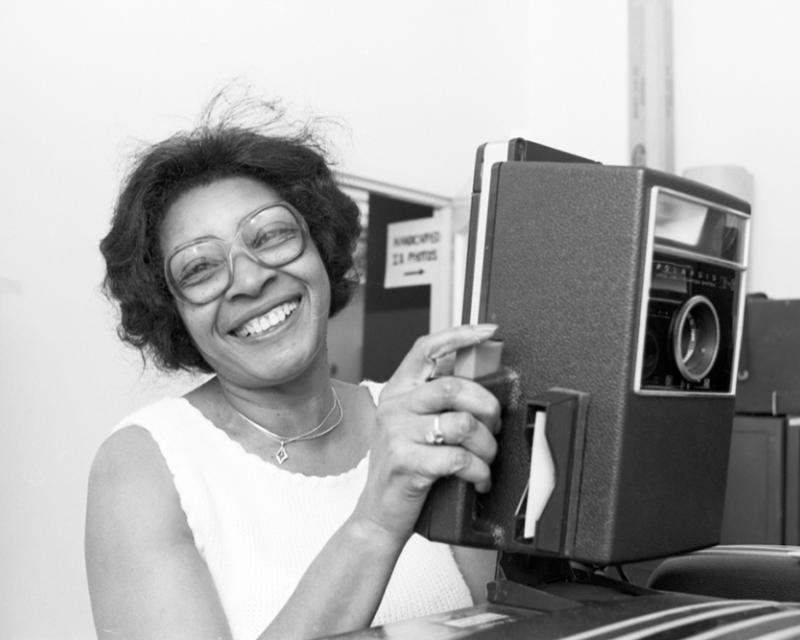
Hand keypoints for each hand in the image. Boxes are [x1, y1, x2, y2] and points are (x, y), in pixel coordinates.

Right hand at [352, 324, 501, 543]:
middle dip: (487, 407)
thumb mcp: (412, 427)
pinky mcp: (406, 462)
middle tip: (494, 426)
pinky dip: (479, 472)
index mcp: (397, 391)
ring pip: (462, 424)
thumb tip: (481, 382)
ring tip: (486, 459)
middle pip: (453, 386)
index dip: (460, 335)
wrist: (379, 514)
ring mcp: (397, 434)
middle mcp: (394, 407)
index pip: (426, 348)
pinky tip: (478, 480)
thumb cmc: (404, 468)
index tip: (488, 332)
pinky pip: (460, 459)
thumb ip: (436, 402)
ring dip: (487, 445)